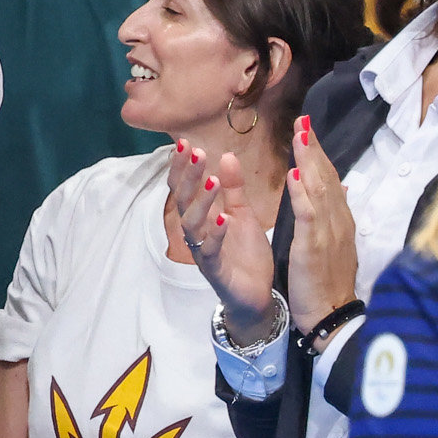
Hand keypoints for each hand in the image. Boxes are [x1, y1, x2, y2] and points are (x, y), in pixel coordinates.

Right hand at [166, 140, 276, 341]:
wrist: (256, 293)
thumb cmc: (245, 254)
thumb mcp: (242, 214)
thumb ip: (234, 188)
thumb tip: (226, 154)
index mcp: (201, 217)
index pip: (184, 187)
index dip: (181, 166)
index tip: (185, 143)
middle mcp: (196, 232)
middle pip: (183, 201)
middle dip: (188, 176)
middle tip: (195, 153)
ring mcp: (202, 251)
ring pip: (192, 224)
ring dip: (201, 201)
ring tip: (212, 181)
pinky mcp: (215, 270)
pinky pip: (209, 251)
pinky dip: (214, 234)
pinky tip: (222, 219)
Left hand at [283, 117, 357, 335]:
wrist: (331, 314)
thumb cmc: (328, 280)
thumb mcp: (334, 242)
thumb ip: (336, 213)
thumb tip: (341, 186)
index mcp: (339, 219)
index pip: (329, 179)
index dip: (318, 153)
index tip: (307, 129)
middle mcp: (338, 221)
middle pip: (326, 177)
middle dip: (314, 148)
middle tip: (303, 121)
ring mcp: (328, 232)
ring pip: (320, 189)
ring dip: (309, 161)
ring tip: (300, 136)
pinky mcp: (315, 246)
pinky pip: (308, 215)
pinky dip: (302, 193)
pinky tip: (293, 175)